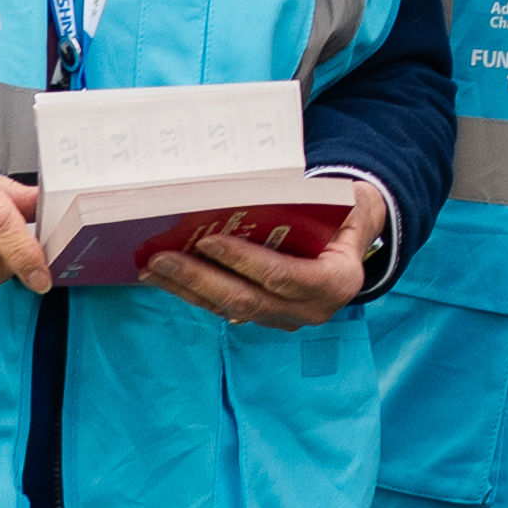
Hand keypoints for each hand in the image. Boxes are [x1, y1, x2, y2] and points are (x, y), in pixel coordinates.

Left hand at [148, 182, 390, 330]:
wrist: (354, 240)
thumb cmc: (347, 213)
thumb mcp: (346, 202)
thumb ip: (316, 200)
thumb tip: (257, 189)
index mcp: (337, 280)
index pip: (282, 276)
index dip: (243, 260)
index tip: (207, 240)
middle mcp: (312, 308)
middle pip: (247, 299)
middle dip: (200, 279)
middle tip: (162, 258)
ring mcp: (287, 318)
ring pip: (231, 309)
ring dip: (188, 289)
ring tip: (152, 269)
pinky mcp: (266, 317)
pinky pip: (226, 308)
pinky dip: (195, 293)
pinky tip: (166, 278)